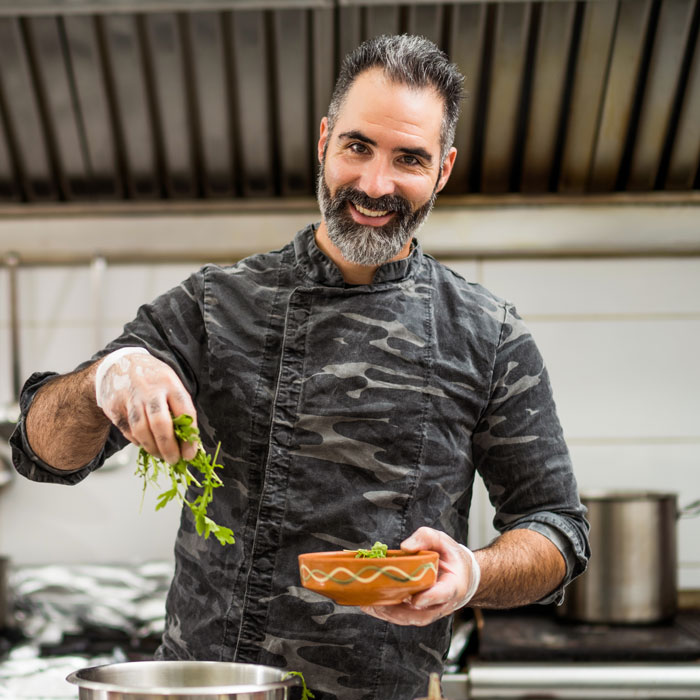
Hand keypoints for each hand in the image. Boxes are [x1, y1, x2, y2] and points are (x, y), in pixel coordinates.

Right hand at [95, 349, 197, 463]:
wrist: (119, 364)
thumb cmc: (153, 380)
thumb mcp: (171, 384)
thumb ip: (179, 409)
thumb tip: (189, 443)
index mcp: (170, 383)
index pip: (185, 412)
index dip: (189, 437)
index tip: (190, 454)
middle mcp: (150, 390)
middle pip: (160, 423)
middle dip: (168, 447)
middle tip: (174, 460)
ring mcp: (130, 398)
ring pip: (141, 430)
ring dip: (152, 448)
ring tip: (161, 456)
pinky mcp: (114, 406)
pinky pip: (128, 431)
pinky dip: (138, 441)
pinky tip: (146, 444)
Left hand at [360, 527, 477, 625]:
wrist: (461, 575)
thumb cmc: (450, 556)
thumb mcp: (442, 540)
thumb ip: (425, 538)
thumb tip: (404, 547)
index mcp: (453, 585)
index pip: (443, 594)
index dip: (430, 598)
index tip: (416, 599)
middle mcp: (442, 603)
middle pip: (422, 614)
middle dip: (399, 611)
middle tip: (379, 603)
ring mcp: (430, 610)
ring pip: (410, 618)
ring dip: (388, 614)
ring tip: (368, 605)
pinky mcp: (419, 612)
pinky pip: (403, 617)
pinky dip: (386, 613)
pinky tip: (370, 605)